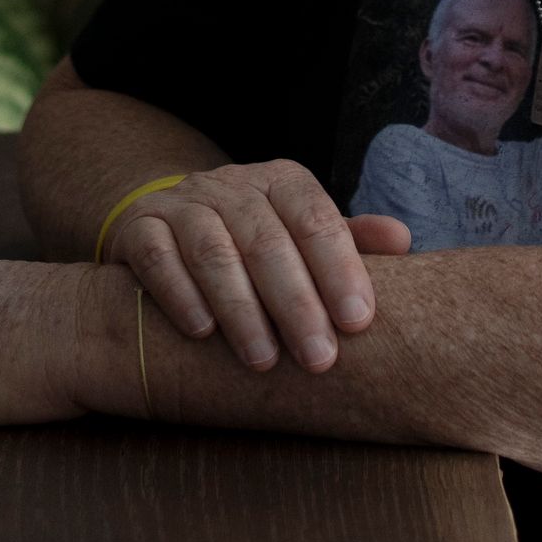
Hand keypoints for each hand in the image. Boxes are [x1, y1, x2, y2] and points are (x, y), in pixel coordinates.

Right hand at [109, 160, 410, 372]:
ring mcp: (182, 204)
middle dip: (295, 302)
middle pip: (267, 239)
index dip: (339, 268)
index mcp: (281, 181)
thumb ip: (348, 240)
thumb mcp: (301, 235)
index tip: (359, 322)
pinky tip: (201, 333)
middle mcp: (232, 185)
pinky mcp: (138, 228)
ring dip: (241, 308)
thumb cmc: (255, 241)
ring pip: (213, 250)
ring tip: (263, 361)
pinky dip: (179, 293)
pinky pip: (156, 257)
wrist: (169, 223)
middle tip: (319, 359)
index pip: (316, 218)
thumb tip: (402, 240)